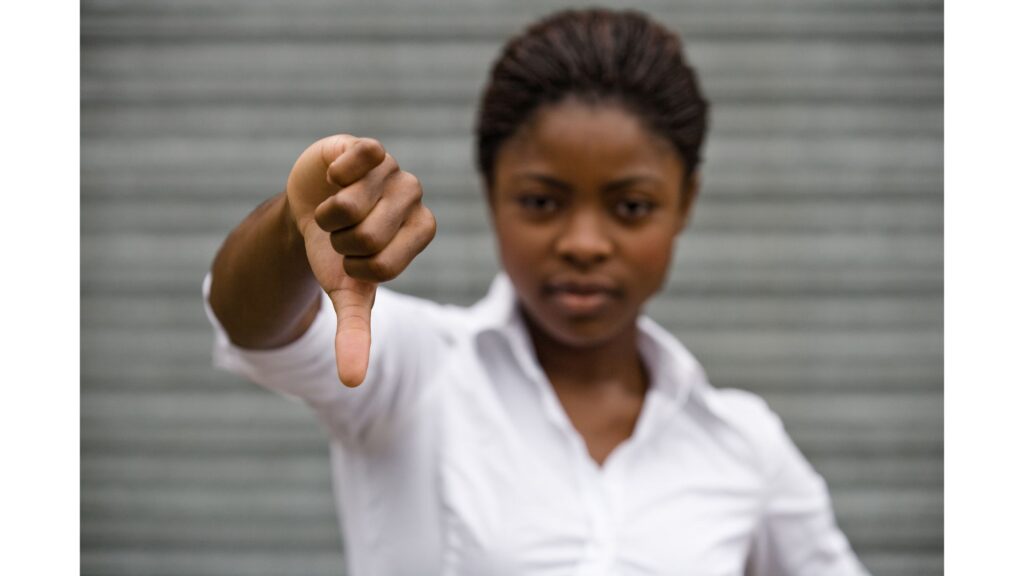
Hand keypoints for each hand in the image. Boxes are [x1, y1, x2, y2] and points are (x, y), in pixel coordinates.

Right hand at [286, 135, 435, 386]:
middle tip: (341, 232)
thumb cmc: (337, 254)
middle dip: (339, 241)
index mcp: (421, 231)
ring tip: (334, 210)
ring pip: (351, 203)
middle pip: (367, 236)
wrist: (310, 210)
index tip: (351, 259)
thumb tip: (352, 382)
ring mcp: (392, 169)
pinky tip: (334, 178)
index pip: (385, 265)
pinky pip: (359, 159)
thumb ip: (354, 334)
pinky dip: (336, 176)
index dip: (354, 268)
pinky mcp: (367, 148)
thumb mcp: (346, 294)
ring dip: (328, 215)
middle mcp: (414, 197)